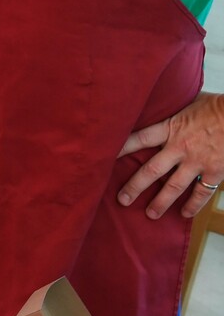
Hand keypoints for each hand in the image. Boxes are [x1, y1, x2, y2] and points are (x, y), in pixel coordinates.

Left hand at [117, 92, 223, 218]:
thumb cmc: (217, 105)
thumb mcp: (189, 101)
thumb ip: (173, 110)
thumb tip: (158, 101)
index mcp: (171, 128)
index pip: (139, 139)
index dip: (121, 148)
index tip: (103, 158)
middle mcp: (180, 147)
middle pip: (151, 170)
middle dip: (135, 186)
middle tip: (122, 200)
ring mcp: (198, 161)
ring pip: (174, 187)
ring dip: (161, 202)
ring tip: (151, 214)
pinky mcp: (216, 171)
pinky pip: (202, 192)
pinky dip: (193, 205)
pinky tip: (184, 213)